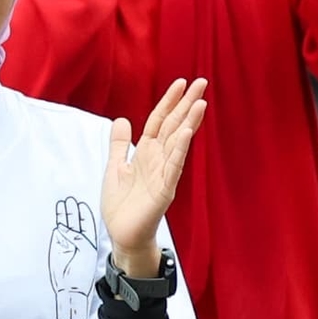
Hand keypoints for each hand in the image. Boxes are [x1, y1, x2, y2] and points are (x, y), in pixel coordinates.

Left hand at [97, 76, 207, 268]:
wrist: (123, 236)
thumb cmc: (122, 205)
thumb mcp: (115, 168)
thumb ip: (119, 144)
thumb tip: (122, 119)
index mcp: (146, 153)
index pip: (160, 121)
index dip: (169, 101)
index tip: (181, 83)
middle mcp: (158, 160)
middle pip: (173, 126)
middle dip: (186, 104)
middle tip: (202, 82)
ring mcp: (163, 174)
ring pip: (177, 143)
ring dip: (188, 122)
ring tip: (200, 102)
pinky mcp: (164, 191)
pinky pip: (173, 167)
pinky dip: (179, 150)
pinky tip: (185, 134)